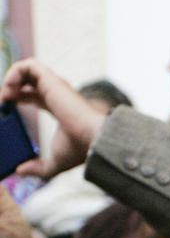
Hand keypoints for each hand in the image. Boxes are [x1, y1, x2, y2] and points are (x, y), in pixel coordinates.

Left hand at [0, 59, 105, 177]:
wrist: (93, 138)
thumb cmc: (80, 148)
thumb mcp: (55, 162)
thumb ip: (39, 168)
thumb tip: (20, 171)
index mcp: (58, 107)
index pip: (35, 95)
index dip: (17, 97)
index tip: (5, 107)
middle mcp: (57, 94)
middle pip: (29, 81)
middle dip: (11, 88)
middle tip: (0, 102)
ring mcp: (54, 85)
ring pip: (28, 69)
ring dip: (11, 79)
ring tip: (4, 96)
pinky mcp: (51, 80)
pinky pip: (28, 65)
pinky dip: (15, 72)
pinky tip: (9, 89)